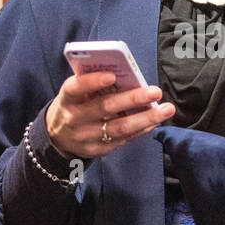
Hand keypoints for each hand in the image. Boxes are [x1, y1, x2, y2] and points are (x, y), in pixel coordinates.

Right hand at [45, 71, 174, 159]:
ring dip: (146, 118)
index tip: (112, 75)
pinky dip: (141, 129)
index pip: (76, 88)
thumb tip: (126, 74)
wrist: (58, 137)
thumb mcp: (75, 93)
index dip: (93, 82)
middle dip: (133, 99)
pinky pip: (123, 139)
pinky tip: (155, 121)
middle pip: (105, 108)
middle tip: (155, 91)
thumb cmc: (74, 105)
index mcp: (67, 98)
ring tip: (166, 109)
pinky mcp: (97, 150)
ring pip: (119, 127)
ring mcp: (86, 136)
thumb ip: (93, 83)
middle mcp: (75, 118)